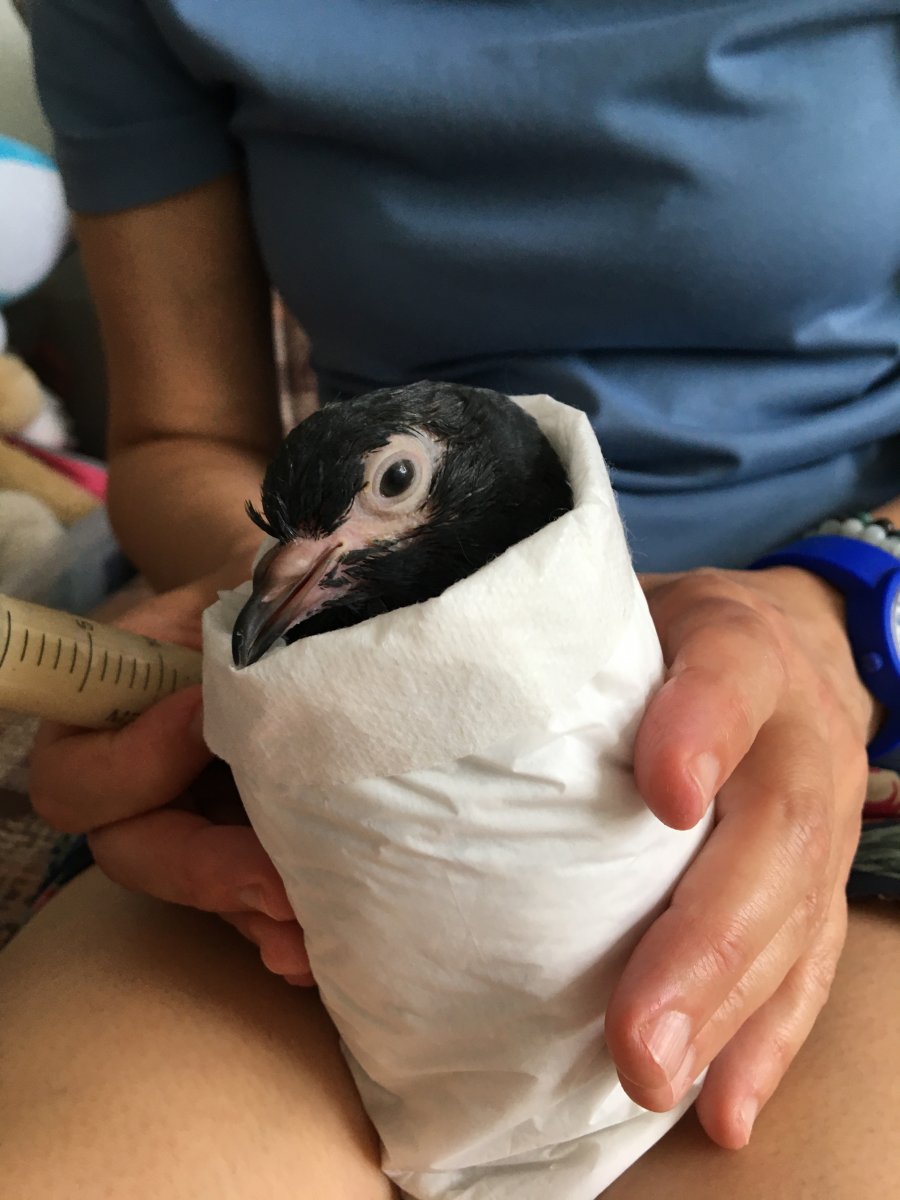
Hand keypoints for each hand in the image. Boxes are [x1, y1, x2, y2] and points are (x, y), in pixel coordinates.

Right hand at [29, 575, 311, 984]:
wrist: (311, 612)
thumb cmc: (266, 590)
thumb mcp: (243, 585)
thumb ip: (241, 609)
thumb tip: (289, 609)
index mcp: (110, 717)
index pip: (77, 778)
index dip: (133, 763)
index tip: (204, 715)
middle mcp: (143, 781)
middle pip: (135, 853)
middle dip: (202, 870)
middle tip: (273, 883)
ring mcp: (200, 820)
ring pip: (202, 890)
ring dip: (252, 916)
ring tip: (306, 944)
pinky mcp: (255, 845)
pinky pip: (255, 900)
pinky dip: (285, 925)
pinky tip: (323, 951)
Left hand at [604, 566, 873, 1148]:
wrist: (778, 653)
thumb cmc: (663, 638)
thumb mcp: (614, 611)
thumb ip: (547, 649)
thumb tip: (393, 721)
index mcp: (738, 644)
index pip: (730, 674)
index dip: (704, 729)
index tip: (665, 792)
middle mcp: (798, 733)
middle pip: (777, 829)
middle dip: (707, 939)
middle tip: (638, 1035)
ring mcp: (824, 816)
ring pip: (799, 917)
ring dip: (728, 1012)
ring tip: (656, 1082)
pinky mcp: (822, 884)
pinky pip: (808, 967)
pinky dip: (762, 1041)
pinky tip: (722, 1104)